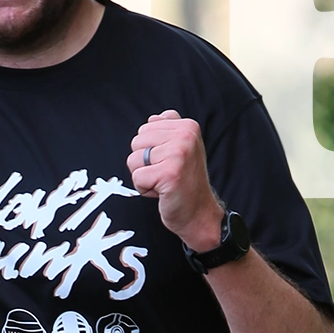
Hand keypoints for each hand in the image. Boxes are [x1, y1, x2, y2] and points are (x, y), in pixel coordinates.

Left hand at [127, 109, 224, 251]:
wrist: (199, 213)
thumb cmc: (185, 183)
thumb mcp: (182, 149)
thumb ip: (167, 131)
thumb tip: (152, 119)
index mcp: (187, 126)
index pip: (146, 128)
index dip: (151, 149)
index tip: (169, 162)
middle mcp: (185, 135)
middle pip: (136, 142)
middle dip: (144, 162)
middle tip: (165, 173)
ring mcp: (178, 153)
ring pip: (134, 159)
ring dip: (144, 176)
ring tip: (164, 182)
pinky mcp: (169, 173)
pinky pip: (137, 177)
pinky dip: (145, 189)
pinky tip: (162, 192)